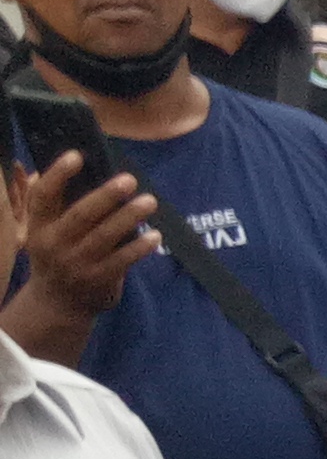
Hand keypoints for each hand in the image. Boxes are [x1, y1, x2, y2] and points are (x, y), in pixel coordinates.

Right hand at [12, 153, 159, 317]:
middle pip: (80, 215)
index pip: (42, 195)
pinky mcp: (98, 279)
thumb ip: (59, 206)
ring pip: (104, 237)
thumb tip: (91, 169)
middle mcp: (54, 243)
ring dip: (129, 217)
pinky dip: (139, 247)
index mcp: (38, 225)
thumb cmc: (57, 254)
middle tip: (129, 179)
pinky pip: (121, 260)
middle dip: (105, 196)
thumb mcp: (45, 231)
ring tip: (149, 201)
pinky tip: (155, 235)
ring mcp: (76, 263)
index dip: (57, 174)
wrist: (57, 303)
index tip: (77, 155)